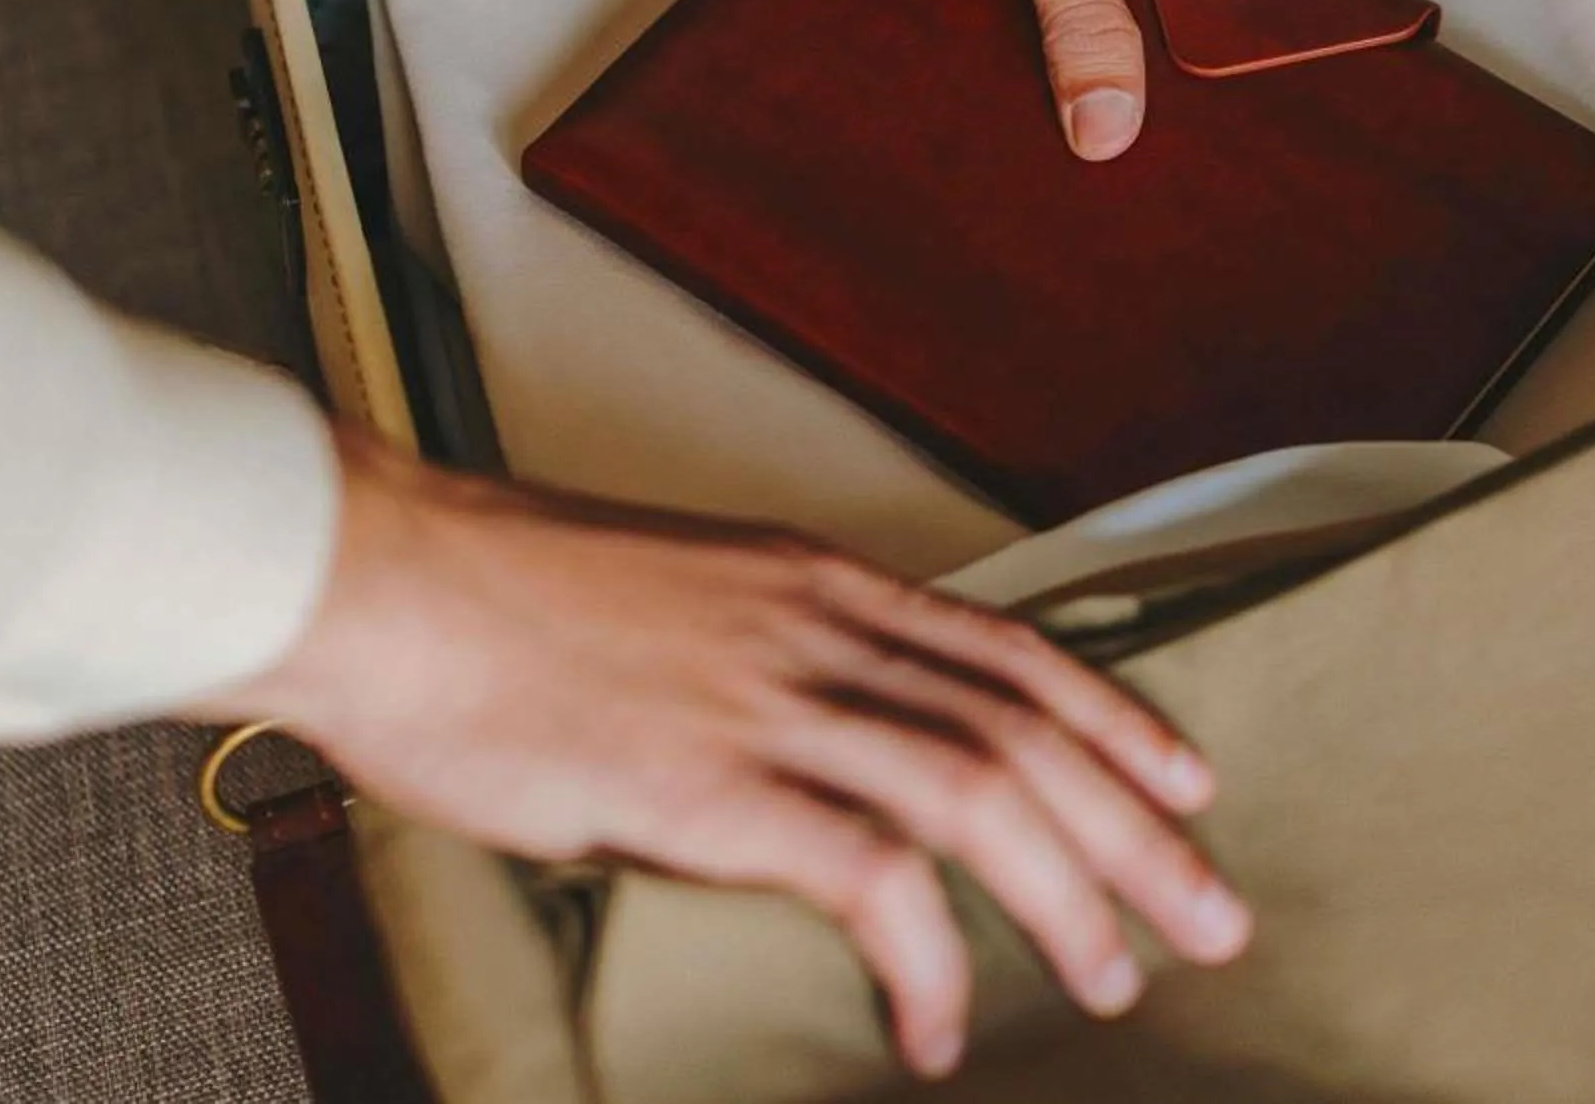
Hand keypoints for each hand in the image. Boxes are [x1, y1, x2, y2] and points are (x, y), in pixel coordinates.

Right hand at [199, 430, 1249, 1077]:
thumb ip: (750, 669)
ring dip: (1071, 892)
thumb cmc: (488, 601)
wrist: (380, 576)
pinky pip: (867, 877)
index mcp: (810, 579)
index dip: (1112, 716)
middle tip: (1214, 910)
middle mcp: (818, 628)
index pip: (1007, 647)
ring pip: (982, 794)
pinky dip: (924, 955)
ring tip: (1119, 977)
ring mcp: (772, 699)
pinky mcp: (713, 779)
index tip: (1184, 776)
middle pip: (1027, 728)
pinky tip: (935, 1018)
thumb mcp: (662, 605)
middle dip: (1137, 827)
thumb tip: (789, 767)